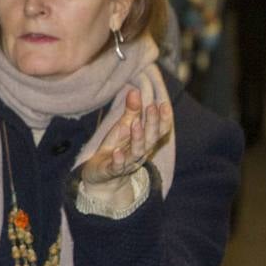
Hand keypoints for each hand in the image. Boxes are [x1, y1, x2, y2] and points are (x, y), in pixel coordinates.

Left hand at [81, 74, 172, 190]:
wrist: (101, 175)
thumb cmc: (115, 147)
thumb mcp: (123, 128)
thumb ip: (131, 112)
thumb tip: (135, 91)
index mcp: (145, 142)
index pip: (159, 131)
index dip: (163, 119)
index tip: (164, 104)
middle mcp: (140, 153)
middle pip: (150, 139)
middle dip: (152, 123)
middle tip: (152, 107)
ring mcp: (127, 163)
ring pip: (136, 152)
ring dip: (137, 138)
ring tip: (135, 124)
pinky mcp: (111, 171)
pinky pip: (117, 167)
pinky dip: (118, 160)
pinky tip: (116, 152)